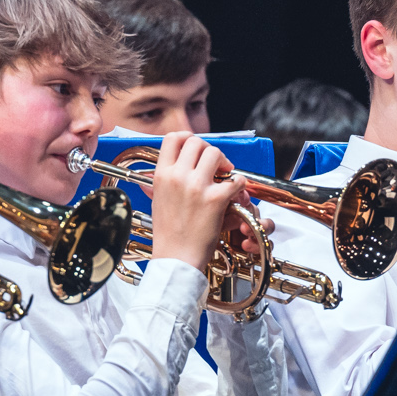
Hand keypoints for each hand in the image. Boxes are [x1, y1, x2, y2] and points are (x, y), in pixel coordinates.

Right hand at [147, 133, 239, 270]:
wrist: (176, 257)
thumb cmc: (168, 234)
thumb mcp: (157, 200)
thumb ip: (162, 181)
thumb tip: (163, 169)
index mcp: (161, 175)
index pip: (173, 138)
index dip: (187, 137)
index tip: (194, 147)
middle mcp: (177, 177)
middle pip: (197, 142)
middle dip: (208, 150)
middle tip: (214, 164)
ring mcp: (196, 187)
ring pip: (215, 154)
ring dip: (223, 162)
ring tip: (224, 176)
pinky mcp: (215, 200)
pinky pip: (235, 179)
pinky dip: (239, 183)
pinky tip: (235, 191)